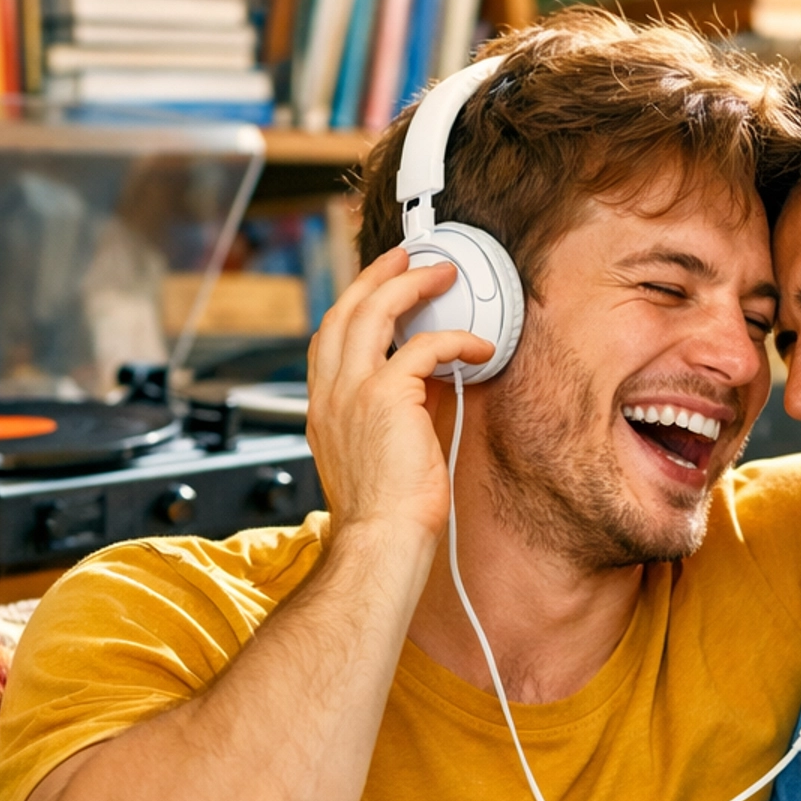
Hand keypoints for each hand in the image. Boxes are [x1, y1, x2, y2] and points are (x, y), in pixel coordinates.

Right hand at [306, 245, 494, 543]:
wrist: (379, 541)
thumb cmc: (383, 517)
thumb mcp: (374, 458)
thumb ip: (386, 420)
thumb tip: (422, 392)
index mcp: (323, 410)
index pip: (328, 340)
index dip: (353, 306)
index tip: (377, 289)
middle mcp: (329, 394)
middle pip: (344, 311)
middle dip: (376, 276)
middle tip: (406, 259)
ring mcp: (351, 392)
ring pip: (373, 312)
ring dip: (410, 285)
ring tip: (439, 274)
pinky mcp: (384, 398)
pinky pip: (423, 346)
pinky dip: (455, 339)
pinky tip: (478, 347)